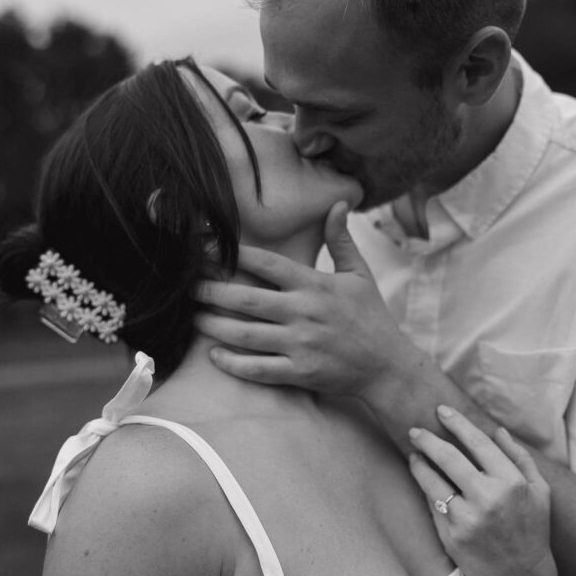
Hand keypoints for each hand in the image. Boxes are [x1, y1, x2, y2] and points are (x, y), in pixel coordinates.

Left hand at [196, 203, 416, 401]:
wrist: (388, 366)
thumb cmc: (371, 317)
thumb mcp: (359, 275)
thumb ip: (341, 240)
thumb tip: (336, 204)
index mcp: (315, 285)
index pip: (267, 264)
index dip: (235, 255)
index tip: (208, 248)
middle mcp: (304, 312)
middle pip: (247, 299)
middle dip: (212, 291)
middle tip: (188, 286)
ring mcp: (301, 344)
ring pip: (246, 334)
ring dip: (215, 326)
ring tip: (193, 318)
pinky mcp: (300, 372)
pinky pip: (259, 369)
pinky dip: (233, 363)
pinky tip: (214, 355)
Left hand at [409, 406, 556, 575]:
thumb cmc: (532, 531)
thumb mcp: (539, 493)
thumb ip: (520, 458)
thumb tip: (498, 430)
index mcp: (511, 483)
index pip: (478, 443)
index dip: (457, 423)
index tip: (441, 411)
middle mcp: (488, 498)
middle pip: (448, 457)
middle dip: (428, 439)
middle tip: (415, 430)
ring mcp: (467, 518)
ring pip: (433, 481)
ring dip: (419, 463)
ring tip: (413, 453)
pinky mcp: (451, 536)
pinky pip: (432, 504)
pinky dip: (425, 488)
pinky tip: (422, 479)